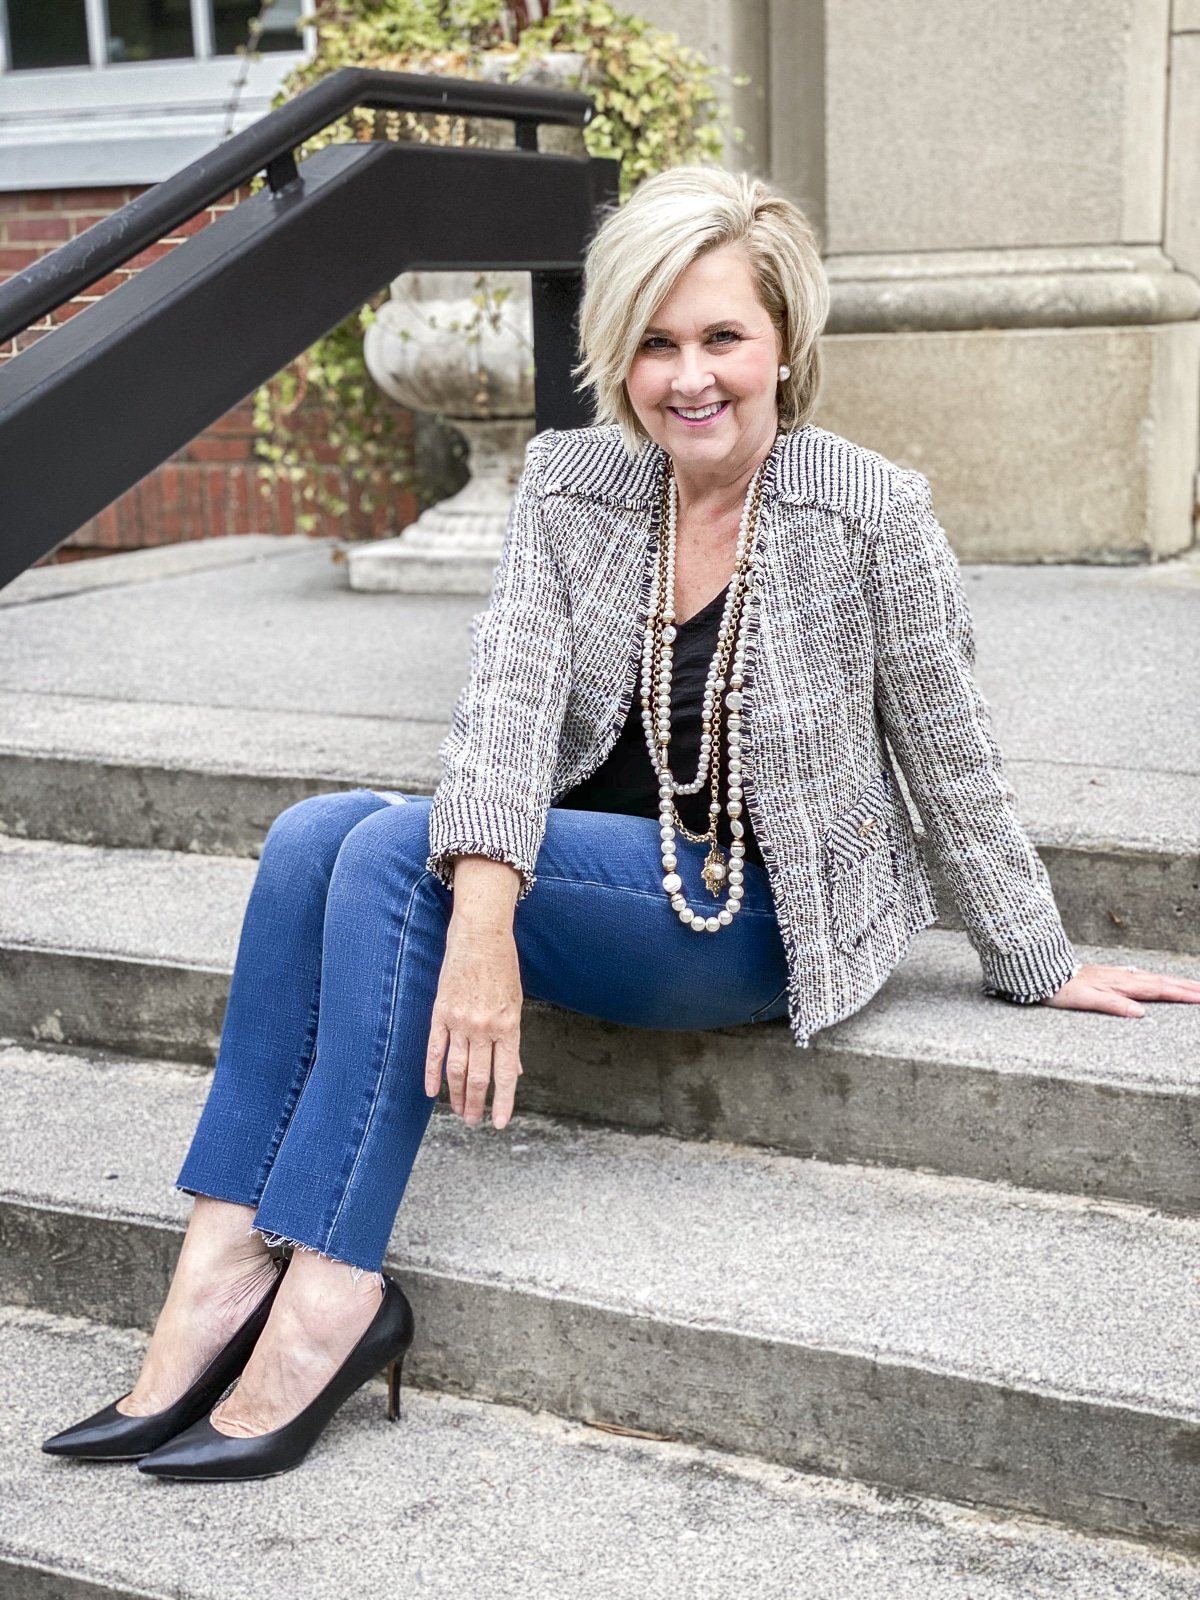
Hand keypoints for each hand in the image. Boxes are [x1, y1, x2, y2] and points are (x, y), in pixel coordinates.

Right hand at [424, 919, 523, 1128]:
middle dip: (477, 1104)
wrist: (481, 935)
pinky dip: (432, 1073)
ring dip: (457, 1095)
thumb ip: (512, 1039)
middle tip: (474, 1122)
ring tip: (460, 1113)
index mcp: (508, 1026)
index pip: (505, 1074)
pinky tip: (431, 1091)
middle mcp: (484, 1027)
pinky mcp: (441, 1012)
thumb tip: (514, 1070)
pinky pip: (434, 1049)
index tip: (499, 1123)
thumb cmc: (503, 967)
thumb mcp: (516, 1003)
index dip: (503, 1102)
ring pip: (456, 1069)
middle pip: (479, 1077)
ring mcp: (460, 1021)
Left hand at [1042, 962, 1199, 1017]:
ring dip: (1173, 981)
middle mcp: (1122, 977)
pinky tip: (1150, 977)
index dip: (1181, 993)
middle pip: (1161, 981)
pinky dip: (1152, 978)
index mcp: (1121, 984)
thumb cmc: (1062, 988)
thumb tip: (1140, 1013)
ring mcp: (1116, 975)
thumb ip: (1113, 1005)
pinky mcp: (1107, 976)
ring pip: (1151, 977)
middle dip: (1185, 986)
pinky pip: (1138, 976)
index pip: (1159, 989)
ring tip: (1190, 984)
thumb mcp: (1087, 1000)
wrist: (1043, 973)